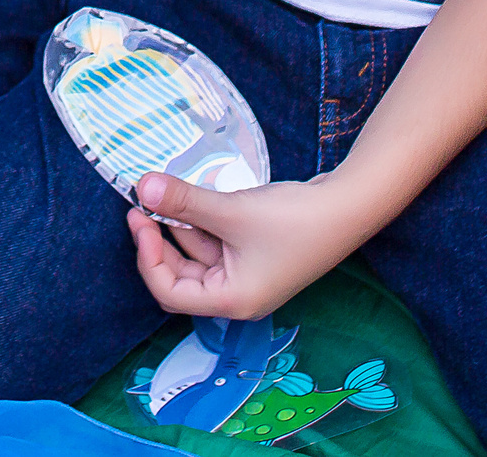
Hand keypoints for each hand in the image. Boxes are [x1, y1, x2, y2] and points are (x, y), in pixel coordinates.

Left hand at [126, 170, 381, 321]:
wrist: (348, 206)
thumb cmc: (293, 220)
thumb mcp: (231, 211)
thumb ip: (183, 202)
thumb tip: (141, 187)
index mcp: (231, 300)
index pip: (170, 293)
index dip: (148, 257)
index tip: (139, 218)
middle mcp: (237, 294)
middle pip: (181, 275)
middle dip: (161, 239)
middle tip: (143, 201)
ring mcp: (248, 275)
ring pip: (198, 254)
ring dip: (181, 226)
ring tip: (167, 191)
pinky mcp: (255, 254)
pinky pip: (216, 242)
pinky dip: (202, 222)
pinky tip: (194, 196)